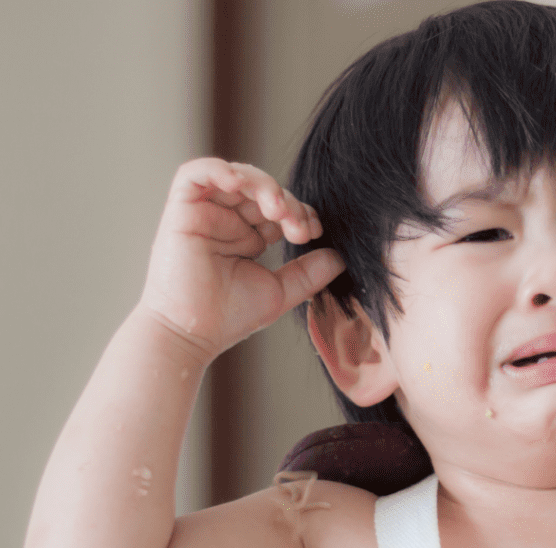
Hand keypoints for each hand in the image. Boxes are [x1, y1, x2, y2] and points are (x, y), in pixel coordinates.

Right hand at [139, 158, 345, 361]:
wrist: (193, 334)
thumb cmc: (229, 317)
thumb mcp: (280, 290)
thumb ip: (309, 273)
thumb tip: (340, 257)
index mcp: (247, 237)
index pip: (279, 208)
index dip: (300, 212)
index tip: (315, 231)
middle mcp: (226, 221)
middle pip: (261, 190)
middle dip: (288, 202)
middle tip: (300, 228)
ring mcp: (204, 213)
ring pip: (236, 176)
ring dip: (263, 186)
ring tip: (279, 210)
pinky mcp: (181, 210)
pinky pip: (195, 173)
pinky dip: (218, 169)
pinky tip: (239, 183)